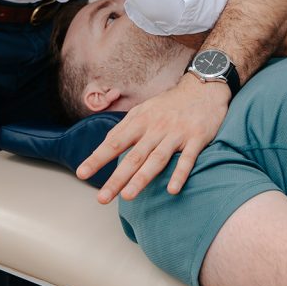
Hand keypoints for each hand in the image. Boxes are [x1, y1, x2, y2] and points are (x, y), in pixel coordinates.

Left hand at [76, 75, 230, 203]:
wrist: (203, 87)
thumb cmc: (170, 103)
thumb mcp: (144, 109)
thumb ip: (126, 127)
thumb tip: (105, 144)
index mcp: (141, 121)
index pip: (115, 142)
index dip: (98, 157)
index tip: (82, 173)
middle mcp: (156, 127)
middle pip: (134, 156)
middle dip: (117, 177)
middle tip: (102, 198)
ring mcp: (176, 133)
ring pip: (157, 159)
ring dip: (142, 178)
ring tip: (128, 196)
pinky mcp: (196, 138)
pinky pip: (187, 159)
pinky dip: (179, 174)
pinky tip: (172, 190)